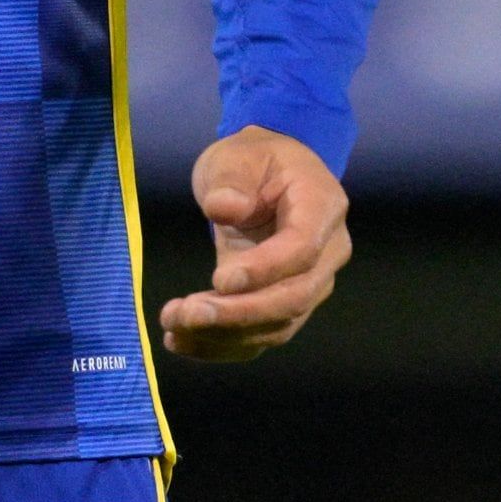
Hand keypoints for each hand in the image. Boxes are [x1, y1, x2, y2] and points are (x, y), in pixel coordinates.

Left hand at [156, 126, 350, 361]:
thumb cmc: (252, 161)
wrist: (265, 176)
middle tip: (187, 314)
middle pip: (294, 296)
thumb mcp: (236, 155)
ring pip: (278, 324)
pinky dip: (221, 346)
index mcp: (321, 206)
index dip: (265, 269)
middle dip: (240, 313)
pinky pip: (259, 334)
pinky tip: (180, 342)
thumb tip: (225, 209)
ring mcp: (310, 283)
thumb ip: (232, 179)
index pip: (302, 249)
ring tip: (173, 326)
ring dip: (224, 334)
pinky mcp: (283, 304)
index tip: (219, 280)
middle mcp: (327, 252)